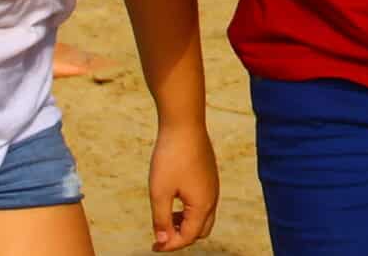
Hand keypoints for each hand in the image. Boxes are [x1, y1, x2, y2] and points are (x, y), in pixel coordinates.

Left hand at [147, 118, 217, 249]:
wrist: (184, 124)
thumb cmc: (171, 157)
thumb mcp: (160, 192)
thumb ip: (161, 220)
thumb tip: (163, 240)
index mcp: (202, 205)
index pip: (188, 237)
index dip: (170, 245)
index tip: (154, 246)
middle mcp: (212, 197)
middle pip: (201, 230)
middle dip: (182, 237)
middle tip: (162, 235)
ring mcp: (213, 185)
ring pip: (203, 216)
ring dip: (186, 223)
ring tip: (166, 218)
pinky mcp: (210, 175)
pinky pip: (204, 201)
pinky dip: (190, 209)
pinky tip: (174, 198)